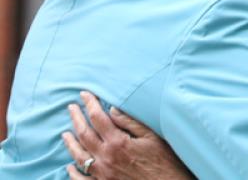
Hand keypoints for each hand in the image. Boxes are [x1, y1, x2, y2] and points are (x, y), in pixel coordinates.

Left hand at [63, 91, 192, 179]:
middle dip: (76, 118)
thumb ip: (130, 122)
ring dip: (70, 143)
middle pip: (84, 135)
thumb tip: (112, 108)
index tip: (85, 94)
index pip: (97, 118)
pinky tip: (70, 166)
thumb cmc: (163, 161)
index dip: (90, 104)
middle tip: (71, 107)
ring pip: (79, 156)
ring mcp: (102, 174)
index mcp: (117, 142)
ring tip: (65, 133)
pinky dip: (74, 173)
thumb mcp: (151, 136)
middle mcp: (106, 158)